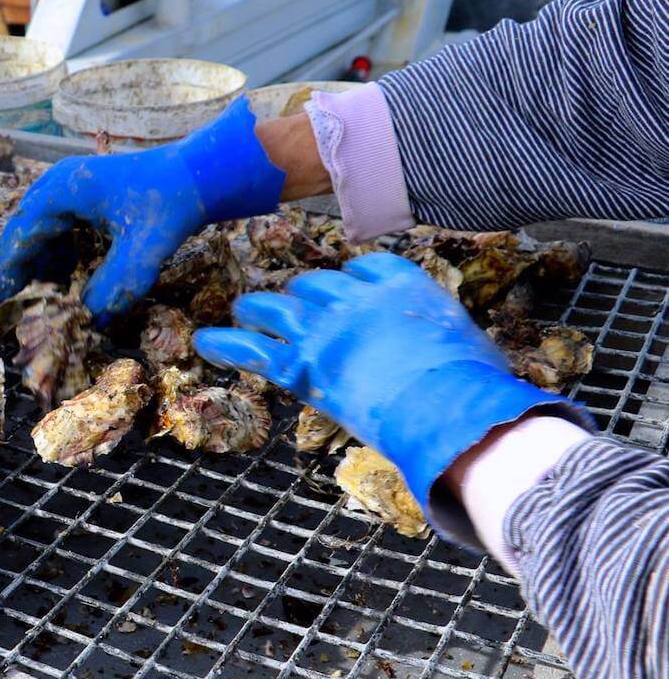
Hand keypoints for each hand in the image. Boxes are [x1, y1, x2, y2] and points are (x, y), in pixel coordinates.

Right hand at [0, 97, 285, 325]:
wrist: (200, 173)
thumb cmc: (170, 204)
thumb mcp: (141, 253)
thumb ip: (112, 288)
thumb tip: (87, 321)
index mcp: (60, 191)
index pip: (19, 236)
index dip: (7, 273)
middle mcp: (56, 185)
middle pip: (23, 234)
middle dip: (21, 273)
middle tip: (16, 311)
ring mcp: (68, 188)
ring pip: (39, 234)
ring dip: (40, 267)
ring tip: (41, 302)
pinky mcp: (83, 197)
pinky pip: (58, 230)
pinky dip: (57, 257)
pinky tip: (66, 283)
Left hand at [193, 252, 590, 540]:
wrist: (454, 410)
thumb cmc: (475, 385)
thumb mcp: (469, 344)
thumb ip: (446, 338)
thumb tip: (464, 358)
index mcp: (401, 285)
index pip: (363, 268)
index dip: (349, 281)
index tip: (344, 289)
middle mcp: (355, 299)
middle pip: (315, 284)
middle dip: (304, 294)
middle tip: (293, 307)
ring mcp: (325, 329)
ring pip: (277, 305)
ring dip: (258, 307)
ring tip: (245, 310)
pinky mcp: (302, 365)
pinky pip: (253, 348)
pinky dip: (225, 343)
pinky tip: (203, 341)